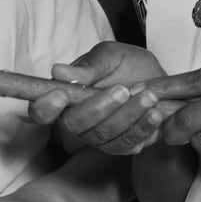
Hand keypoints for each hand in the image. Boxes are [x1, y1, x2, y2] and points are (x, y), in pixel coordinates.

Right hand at [28, 41, 169, 156]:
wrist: (158, 80)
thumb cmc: (127, 65)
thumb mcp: (110, 56)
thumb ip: (88, 66)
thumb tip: (58, 72)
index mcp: (64, 97)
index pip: (42, 111)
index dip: (45, 108)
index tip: (60, 95)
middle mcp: (76, 121)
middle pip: (75, 126)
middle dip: (99, 108)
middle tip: (123, 89)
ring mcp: (98, 137)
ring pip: (105, 135)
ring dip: (128, 115)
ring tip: (149, 95)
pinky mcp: (121, 146)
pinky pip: (128, 143)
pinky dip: (143, 128)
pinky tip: (155, 113)